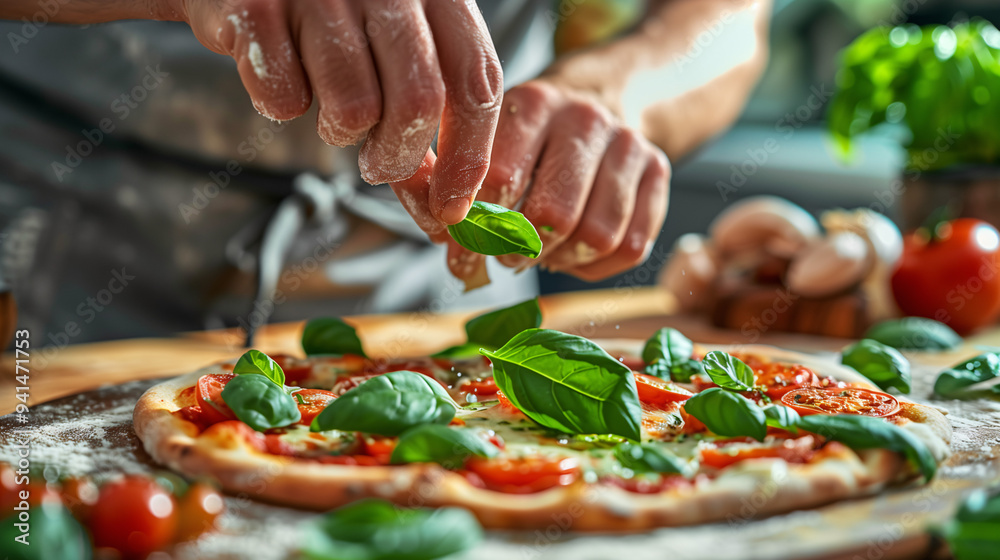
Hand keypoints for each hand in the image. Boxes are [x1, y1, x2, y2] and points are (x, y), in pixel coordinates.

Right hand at [172, 0, 502, 223]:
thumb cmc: (334, 13)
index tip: (450, 207)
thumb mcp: (395, 44)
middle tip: (379, 167)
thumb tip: (445, 203)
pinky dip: (283, 105)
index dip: (468, 156)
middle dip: (400, 159)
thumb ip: (423, 110)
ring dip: (341, 132)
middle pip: (419, 102)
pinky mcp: (256, 7)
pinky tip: (283, 75)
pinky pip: (284, 98)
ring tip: (330, 110)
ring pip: (355, 107)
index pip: (476, 81)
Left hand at [397, 80, 669, 281]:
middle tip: (504, 253)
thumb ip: (447, 188)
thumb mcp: (479, 143)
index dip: (475, 226)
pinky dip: (593, 265)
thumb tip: (450, 249)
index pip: (500, 178)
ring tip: (539, 251)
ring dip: (560, 259)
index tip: (461, 244)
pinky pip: (629, 246)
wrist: (592, 99)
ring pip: (597, 236)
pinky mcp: (658, 171)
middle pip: (553, 215)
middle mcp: (584, 118)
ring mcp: (628, 144)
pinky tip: (571, 250)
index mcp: (532, 103)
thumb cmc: (524, 138)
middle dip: (520, 249)